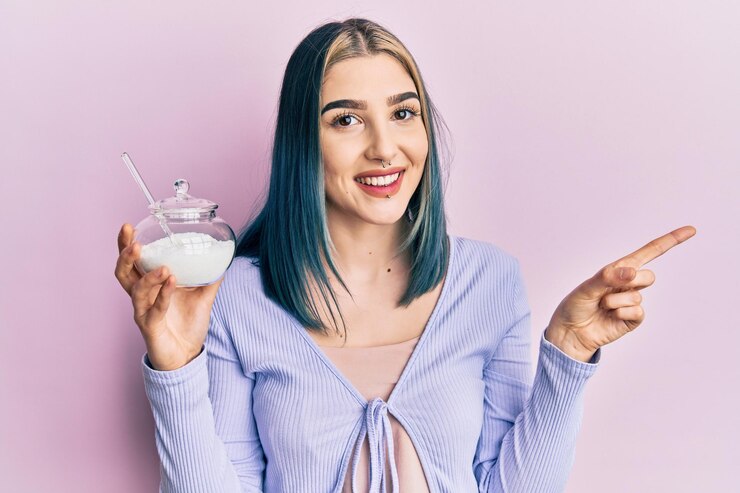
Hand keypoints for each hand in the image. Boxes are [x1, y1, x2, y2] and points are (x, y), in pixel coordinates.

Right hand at [114, 223, 222, 370]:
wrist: (186, 356)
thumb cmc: (187, 325)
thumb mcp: (202, 297)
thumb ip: (210, 278)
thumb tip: (223, 258)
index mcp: (149, 286)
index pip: (132, 262)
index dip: (126, 244)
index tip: (129, 226)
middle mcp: (141, 297)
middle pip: (123, 273)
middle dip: (125, 255)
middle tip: (135, 242)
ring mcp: (143, 312)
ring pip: (136, 291)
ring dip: (149, 276)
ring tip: (165, 267)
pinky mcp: (150, 328)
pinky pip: (154, 310)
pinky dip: (163, 295)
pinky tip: (173, 283)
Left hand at [545, 225, 696, 361]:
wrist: (570, 333)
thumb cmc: (575, 306)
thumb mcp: (586, 287)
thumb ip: (607, 277)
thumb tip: (632, 271)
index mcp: (618, 269)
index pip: (649, 252)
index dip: (670, 241)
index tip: (691, 230)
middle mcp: (628, 284)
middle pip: (649, 276)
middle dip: (631, 281)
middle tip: (607, 290)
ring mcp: (631, 302)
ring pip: (637, 295)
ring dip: (615, 300)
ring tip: (601, 306)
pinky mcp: (632, 319)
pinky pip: (637, 311)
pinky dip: (621, 313)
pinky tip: (610, 316)